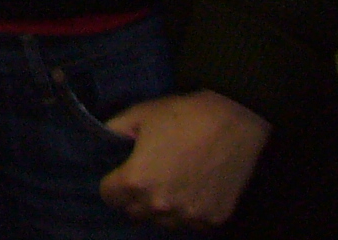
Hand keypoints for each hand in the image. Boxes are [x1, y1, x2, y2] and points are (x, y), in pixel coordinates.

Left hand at [98, 89, 269, 228]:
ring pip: (162, 221)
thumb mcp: (140, 114)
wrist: (233, 121)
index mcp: (137, 180)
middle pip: (134, 212)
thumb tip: (103, 140)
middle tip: (148, 176)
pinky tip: (194, 189)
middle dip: (135, 197)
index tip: (121, 174)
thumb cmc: (183, 115)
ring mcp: (188, 216)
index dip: (112, 183)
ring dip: (161, 207)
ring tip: (172, 183)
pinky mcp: (212, 219)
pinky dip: (189, 211)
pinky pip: (191, 223)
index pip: (109, 196)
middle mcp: (160, 205)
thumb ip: (114, 130)